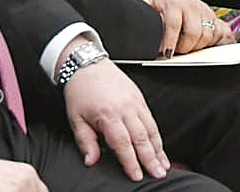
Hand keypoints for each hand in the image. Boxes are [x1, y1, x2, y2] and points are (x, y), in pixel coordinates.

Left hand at [62, 57, 168, 181]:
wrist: (88, 64)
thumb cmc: (81, 91)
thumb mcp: (76, 118)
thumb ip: (85, 142)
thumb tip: (90, 161)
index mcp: (108, 114)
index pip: (122, 144)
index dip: (131, 162)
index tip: (137, 175)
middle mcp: (125, 108)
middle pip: (142, 138)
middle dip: (151, 159)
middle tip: (158, 174)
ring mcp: (135, 102)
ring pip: (151, 129)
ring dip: (158, 149)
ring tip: (164, 165)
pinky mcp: (140, 98)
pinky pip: (151, 119)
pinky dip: (157, 135)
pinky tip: (160, 146)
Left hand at [146, 0, 232, 56]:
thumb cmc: (162, 3)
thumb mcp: (149, 5)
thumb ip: (142, 16)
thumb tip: (133, 30)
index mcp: (173, 5)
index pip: (173, 24)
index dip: (170, 40)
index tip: (167, 54)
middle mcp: (191, 8)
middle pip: (195, 31)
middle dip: (187, 47)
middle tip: (179, 53)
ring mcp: (205, 12)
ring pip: (209, 34)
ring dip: (199, 47)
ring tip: (189, 49)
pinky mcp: (214, 16)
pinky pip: (222, 31)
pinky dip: (218, 41)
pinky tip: (209, 47)